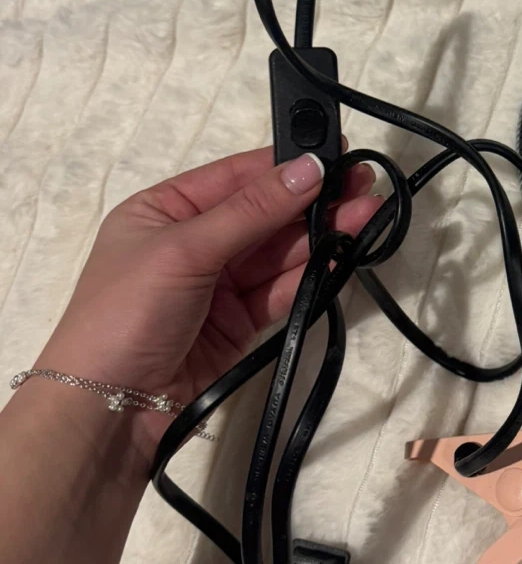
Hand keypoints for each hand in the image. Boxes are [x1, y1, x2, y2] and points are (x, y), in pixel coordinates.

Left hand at [36, 146, 378, 473]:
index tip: (335, 154)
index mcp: (164, 209)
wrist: (110, 409)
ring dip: (322, 236)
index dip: (285, 165)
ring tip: (368, 218)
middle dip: (314, 202)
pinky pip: (281, 291)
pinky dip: (312, 276)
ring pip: (279, 252)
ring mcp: (218, 285)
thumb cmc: (126, 313)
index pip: (235, 177)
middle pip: (264, 214)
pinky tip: (343, 258)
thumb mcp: (184, 250)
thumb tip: (309, 169)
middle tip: (366, 186)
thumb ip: (251, 211)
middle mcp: (193, 241)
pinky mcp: (239, 324)